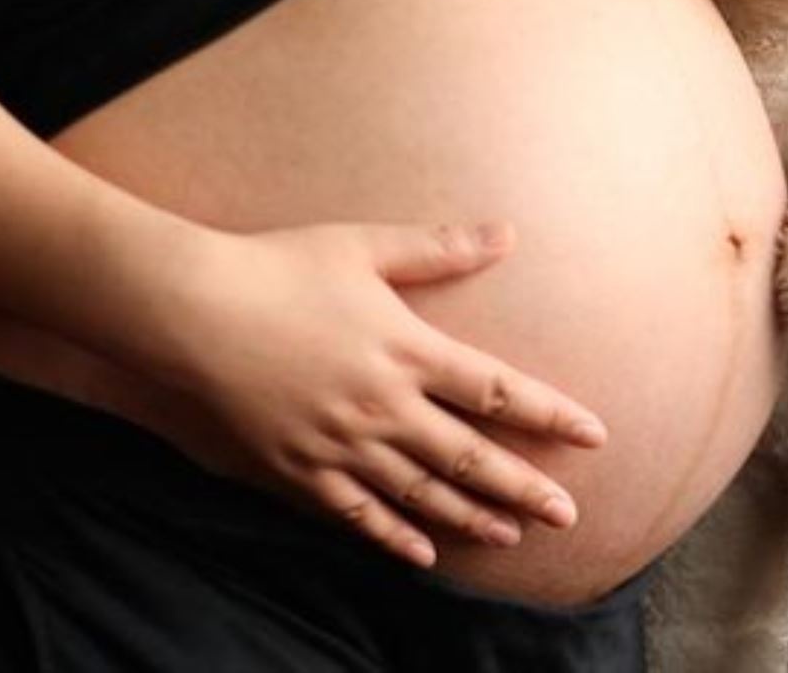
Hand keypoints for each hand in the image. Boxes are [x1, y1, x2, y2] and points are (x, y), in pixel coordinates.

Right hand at [121, 218, 607, 569]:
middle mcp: (384, 406)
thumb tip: (507, 234)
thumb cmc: (280, 267)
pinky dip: (393, 536)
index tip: (594, 436)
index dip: (549, 415)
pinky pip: (356, 513)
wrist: (193, 310)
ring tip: (510, 537)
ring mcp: (341, 444)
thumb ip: (439, 248)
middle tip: (569, 517)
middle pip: (469, 455)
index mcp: (407, 349)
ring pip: (420, 492)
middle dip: (524, 487)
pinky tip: (422, 554)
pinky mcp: (299, 469)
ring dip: (470, 517)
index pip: (496, 391)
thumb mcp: (364, 245)